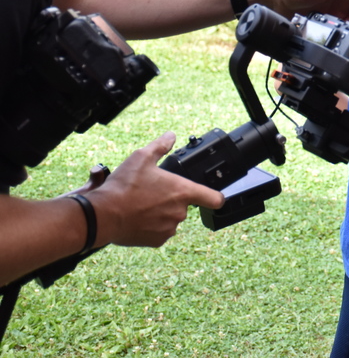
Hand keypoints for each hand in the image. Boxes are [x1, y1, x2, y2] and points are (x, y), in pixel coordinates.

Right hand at [87, 132, 224, 248]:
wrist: (103, 215)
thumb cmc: (124, 186)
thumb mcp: (141, 157)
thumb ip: (160, 146)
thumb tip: (171, 136)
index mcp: (183, 192)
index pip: (215, 198)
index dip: (216, 197)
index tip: (213, 196)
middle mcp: (180, 212)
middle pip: (184, 205)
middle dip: (172, 199)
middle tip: (153, 192)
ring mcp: (169, 228)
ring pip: (170, 218)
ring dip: (161, 213)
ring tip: (142, 204)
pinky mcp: (156, 241)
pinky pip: (159, 232)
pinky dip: (151, 225)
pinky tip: (138, 217)